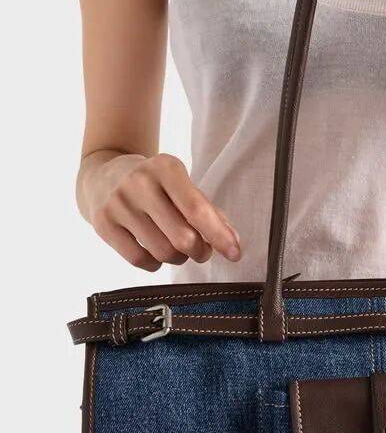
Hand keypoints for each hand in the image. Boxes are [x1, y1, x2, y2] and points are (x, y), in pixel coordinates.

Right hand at [81, 152, 240, 270]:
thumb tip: (232, 242)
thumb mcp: (181, 186)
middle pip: (182, 238)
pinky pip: (139, 260)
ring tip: (177, 249)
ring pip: (162, 252)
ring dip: (179, 259)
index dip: (219, 236)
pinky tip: (156, 253)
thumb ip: (208, 211)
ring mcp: (118, 203)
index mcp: (166, 168)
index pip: (197, 209)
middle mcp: (139, 183)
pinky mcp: (102, 223)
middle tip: (202, 251)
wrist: (103, 176)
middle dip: (200, 251)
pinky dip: (155, 264)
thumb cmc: (155, 185)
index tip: (235, 253)